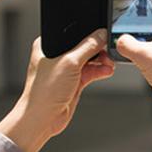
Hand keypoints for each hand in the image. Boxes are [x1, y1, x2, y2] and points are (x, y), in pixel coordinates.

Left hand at [0, 30, 113, 151]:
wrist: (42, 119)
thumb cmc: (43, 92)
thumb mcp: (69, 63)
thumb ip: (87, 47)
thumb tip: (101, 35)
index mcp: (47, 44)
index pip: (72, 32)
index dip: (88, 32)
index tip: (103, 33)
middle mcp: (56, 56)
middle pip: (83, 46)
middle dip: (98, 48)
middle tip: (109, 49)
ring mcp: (65, 70)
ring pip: (89, 60)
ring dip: (101, 60)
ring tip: (109, 63)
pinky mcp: (73, 82)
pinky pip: (90, 72)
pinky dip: (99, 71)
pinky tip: (107, 71)